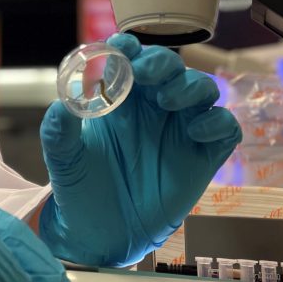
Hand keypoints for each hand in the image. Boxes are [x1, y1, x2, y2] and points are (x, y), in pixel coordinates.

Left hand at [39, 33, 241, 266]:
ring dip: (190, 86)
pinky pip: (224, 127)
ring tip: (167, 101)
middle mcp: (154, 107)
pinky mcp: (202, 155)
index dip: (129, 47)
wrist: (101, 234)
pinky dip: (216, 122)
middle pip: (170, 67)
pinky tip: (195, 132)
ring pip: (203, 89)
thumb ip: (58, 130)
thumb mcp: (63, 157)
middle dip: (161, 62)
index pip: (131, 59)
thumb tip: (61, 105)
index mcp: (122, 97)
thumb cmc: (82, 187)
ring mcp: (181, 129)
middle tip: (145, 73)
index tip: (121, 47)